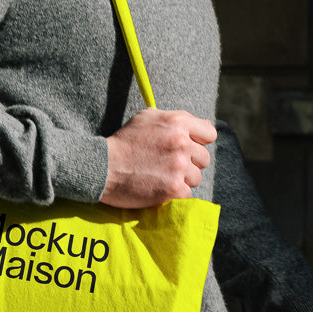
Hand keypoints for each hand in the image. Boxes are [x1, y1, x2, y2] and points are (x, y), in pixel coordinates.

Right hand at [101, 108, 215, 207]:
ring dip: (182, 180)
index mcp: (178, 122)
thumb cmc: (124, 142)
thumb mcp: (147, 118)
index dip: (198, 142)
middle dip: (189, 163)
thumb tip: (203, 126)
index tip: (186, 148)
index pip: (209, 134)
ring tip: (162, 177)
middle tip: (168, 166)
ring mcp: (178, 167)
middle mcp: (181, 143)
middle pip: (203, 158)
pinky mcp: (173, 189)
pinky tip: (158, 188)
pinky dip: (174, 194)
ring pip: (196, 178)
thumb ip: (175, 119)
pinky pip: (187, 194)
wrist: (103, 167)